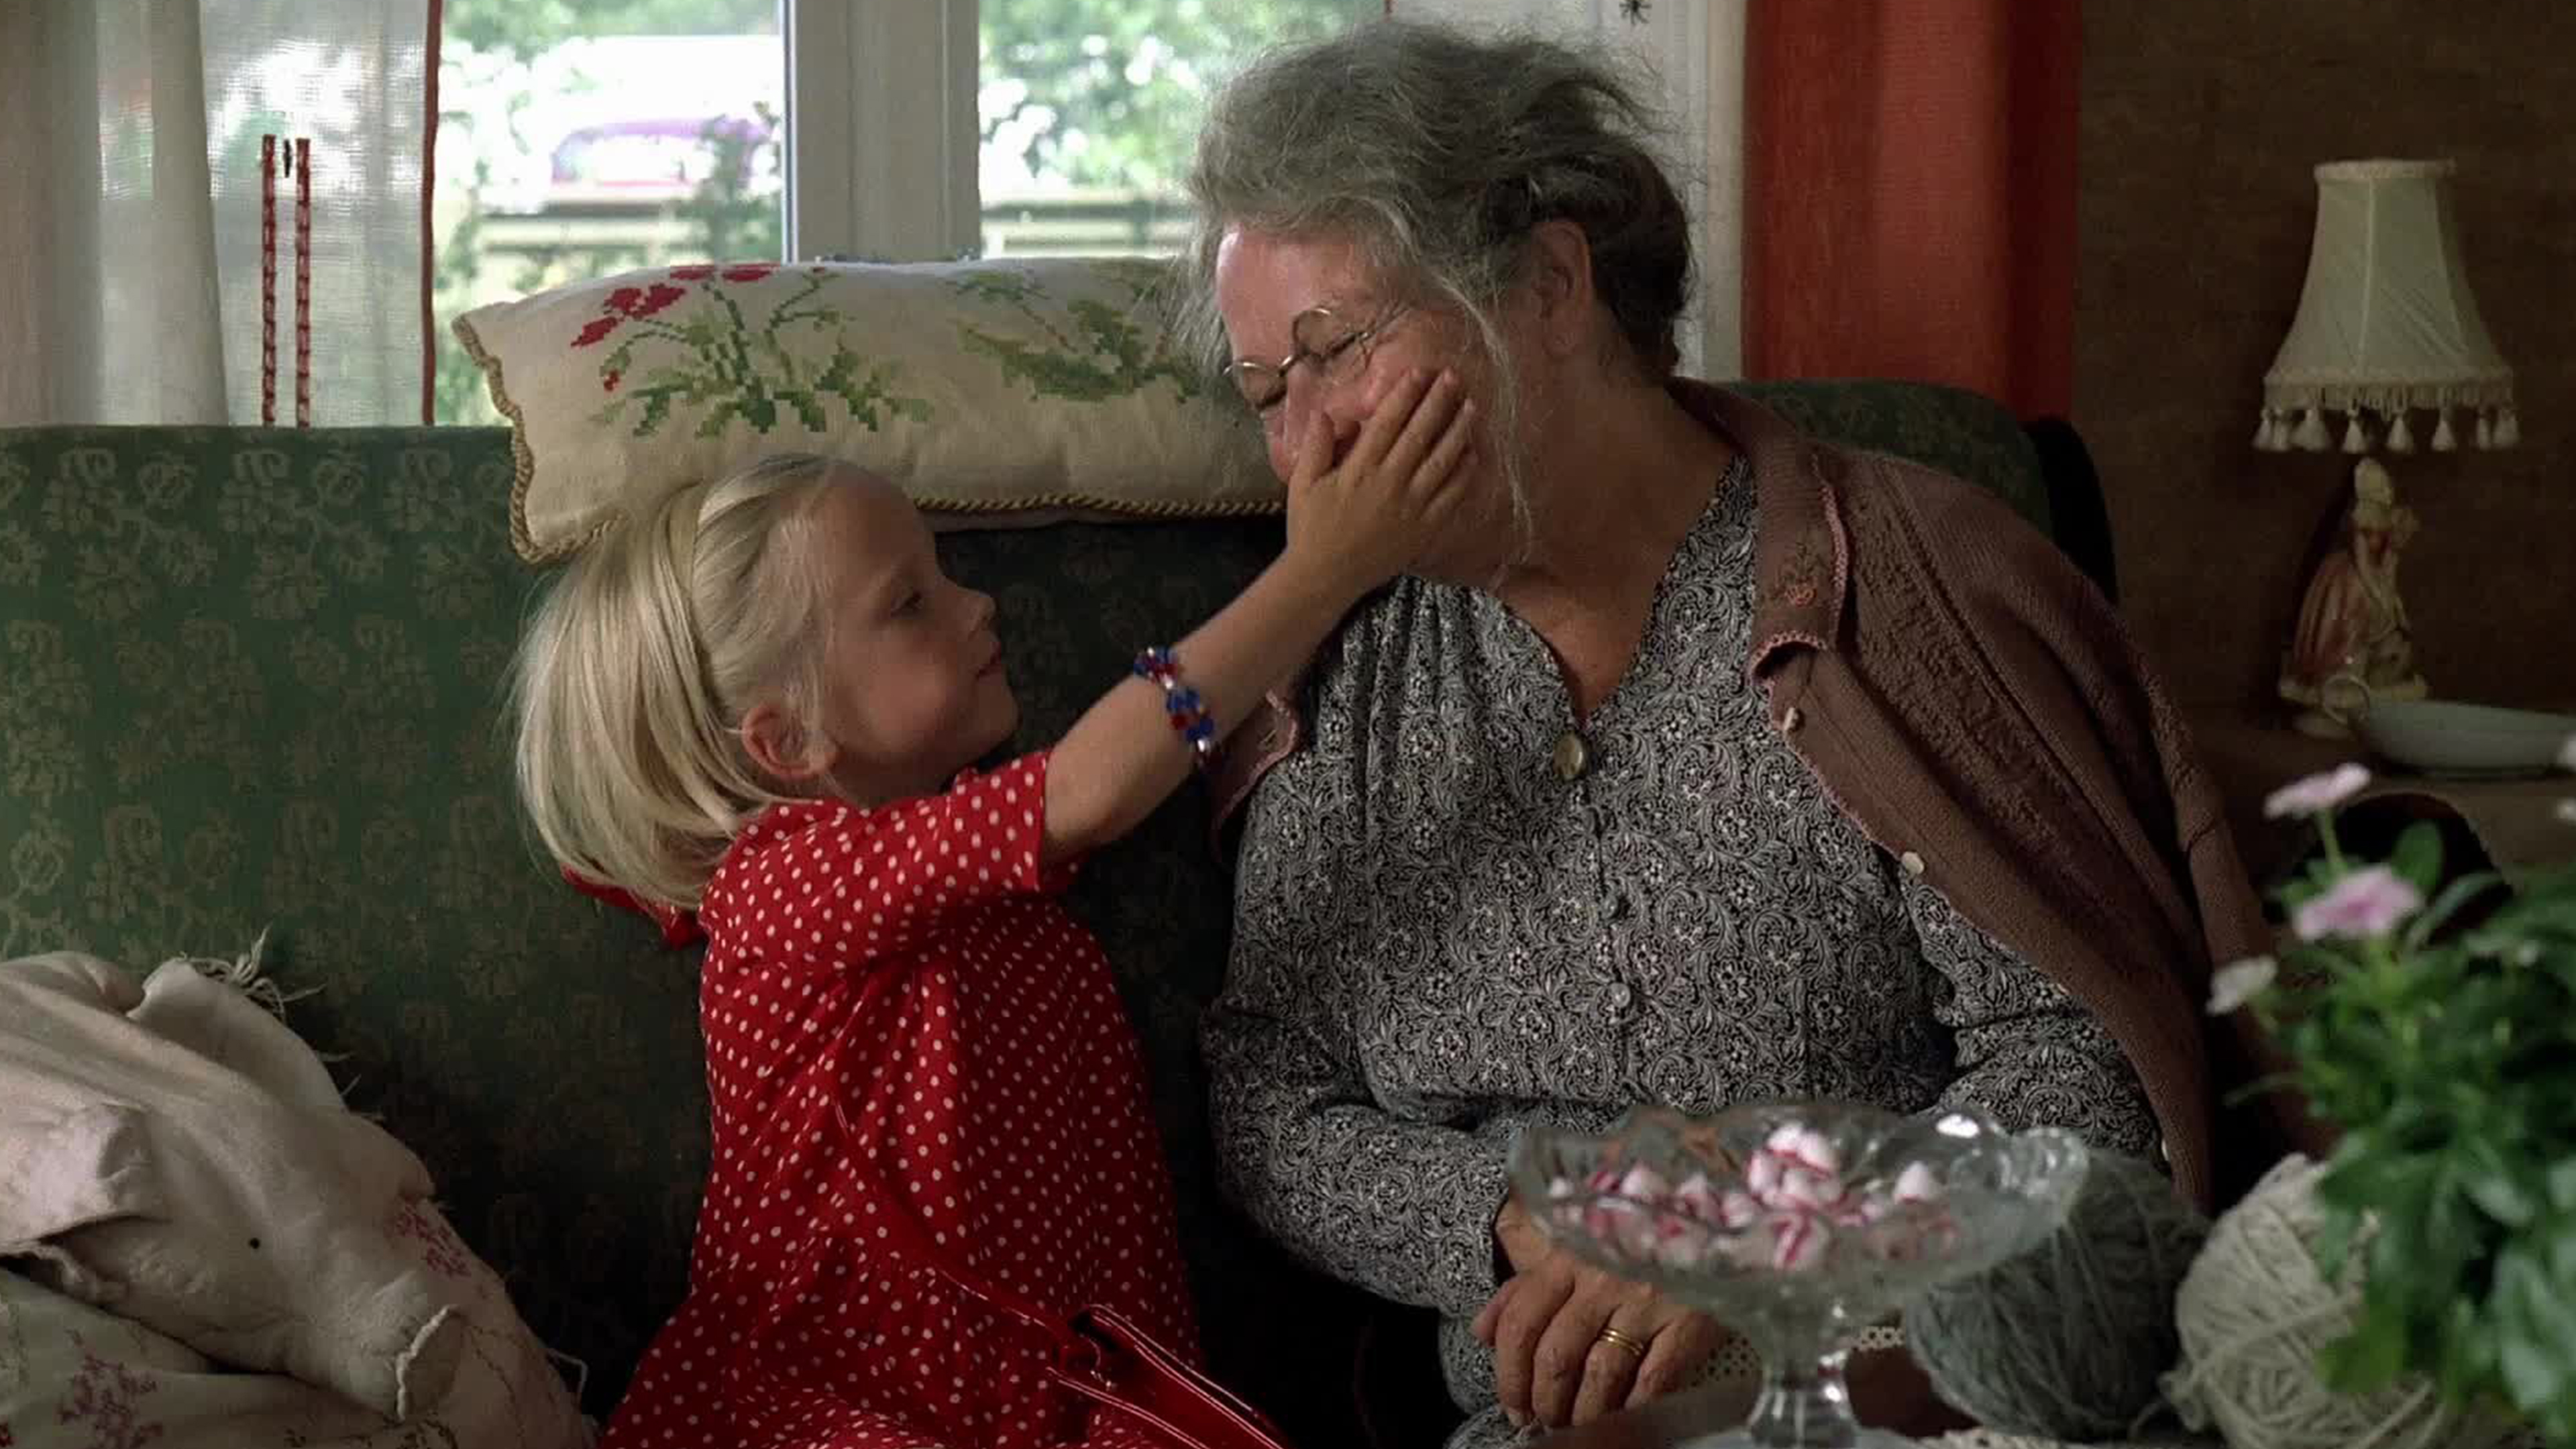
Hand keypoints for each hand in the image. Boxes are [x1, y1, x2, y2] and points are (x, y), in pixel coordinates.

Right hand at [1280, 367, 1474, 601]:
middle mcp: (1390, 484)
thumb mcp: (1302, 484)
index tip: (1420, 372)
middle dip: (1438, 402)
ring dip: (1458, 431)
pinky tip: (1473, 454)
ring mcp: (1411, 507)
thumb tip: (1326, 412)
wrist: (1326, 577)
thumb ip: (1315, 446)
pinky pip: (1451, 497)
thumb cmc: (1311, 528)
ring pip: (1442, 461)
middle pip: (1420, 434)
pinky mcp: (1424, 528)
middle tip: (1454, 378)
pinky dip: (1464, 474)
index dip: (1405, 394)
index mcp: (1359, 470)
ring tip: (1471, 407)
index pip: (1388, 422)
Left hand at [1474, 1198, 1727, 1430]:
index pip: (1521, 1322)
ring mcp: (1649, 1298)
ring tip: (1580, 1426)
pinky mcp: (1692, 1317)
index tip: (1512, 1404)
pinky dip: (1636, 1405)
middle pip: (1557, 1356)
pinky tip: (1628, 1415)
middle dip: (1545, 1402)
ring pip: (1600, 1374)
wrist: (1717, 1203)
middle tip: (1545, 1422)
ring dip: (1585, 1413)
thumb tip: (1482, 1329)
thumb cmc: (1637, 1223)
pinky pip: (1656, 1377)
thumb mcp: (1573, 1239)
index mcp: (1567, 1253)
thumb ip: (1525, 1281)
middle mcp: (1602, 1276)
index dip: (1510, 1373)